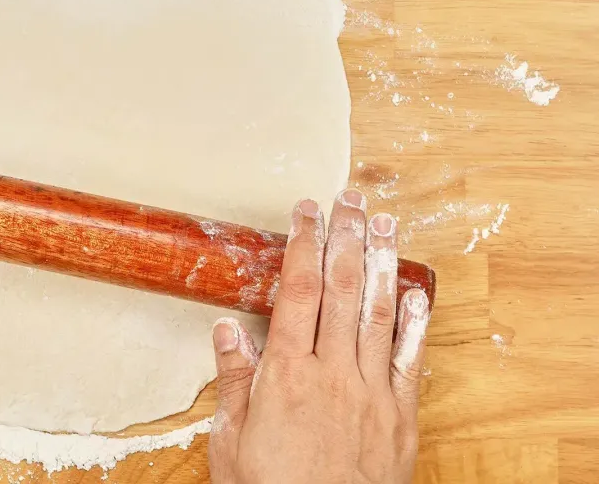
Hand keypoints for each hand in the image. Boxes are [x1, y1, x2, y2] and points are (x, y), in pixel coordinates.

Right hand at [208, 191, 430, 483]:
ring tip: (384, 224)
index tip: (307, 212)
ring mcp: (371, 392)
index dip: (304, 245)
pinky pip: (410, 360)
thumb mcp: (231, 442)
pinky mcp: (400, 416)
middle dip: (346, 237)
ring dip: (382, 263)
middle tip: (350, 198)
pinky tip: (414, 292)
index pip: (298, 291)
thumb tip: (227, 329)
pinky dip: (413, 323)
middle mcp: (333, 373)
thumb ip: (234, 382)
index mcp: (287, 374)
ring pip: (377, 313)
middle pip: (341, 289)